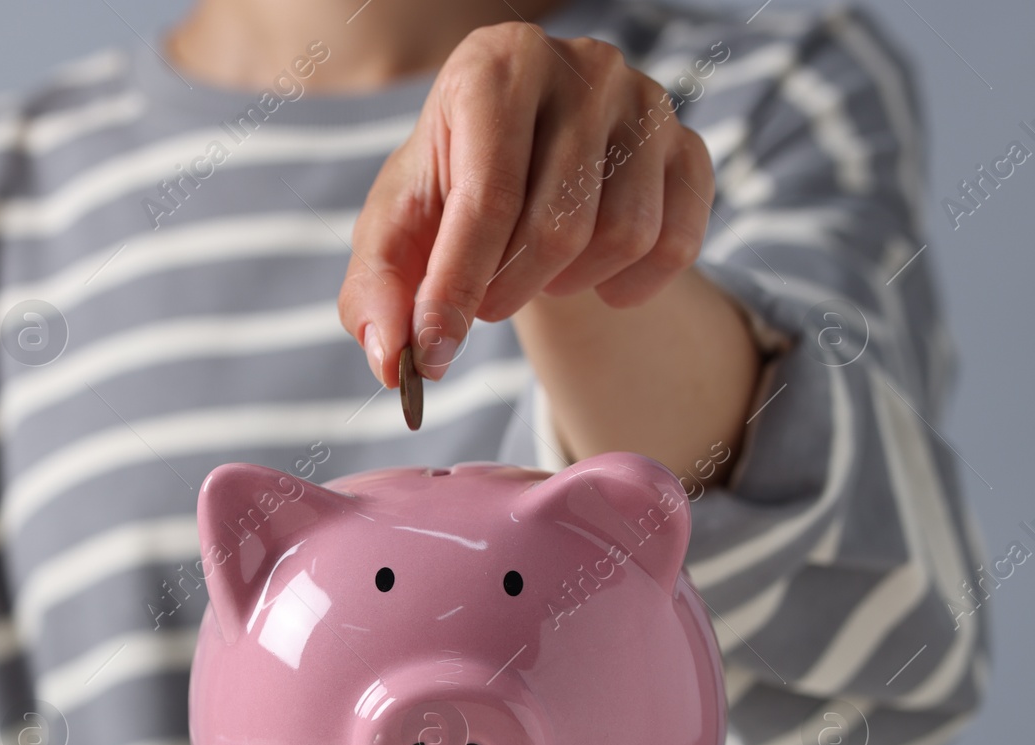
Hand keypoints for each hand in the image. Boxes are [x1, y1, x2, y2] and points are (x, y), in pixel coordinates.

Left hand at [339, 22, 714, 387]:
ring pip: (623, 237)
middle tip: (483, 302)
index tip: (432, 353)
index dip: (455, 287)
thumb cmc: (447, 190)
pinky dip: (631, 286)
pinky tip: (593, 282)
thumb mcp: (394, 231)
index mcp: (495, 65)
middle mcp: (580, 67)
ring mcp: (645, 101)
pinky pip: (677, 243)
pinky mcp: (687, 142)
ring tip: (532, 275)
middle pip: (558, 226)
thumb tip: (389, 360)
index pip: (487, 197)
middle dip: (509, 290)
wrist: (521, 161)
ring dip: (568, 285)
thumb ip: (375, 291)